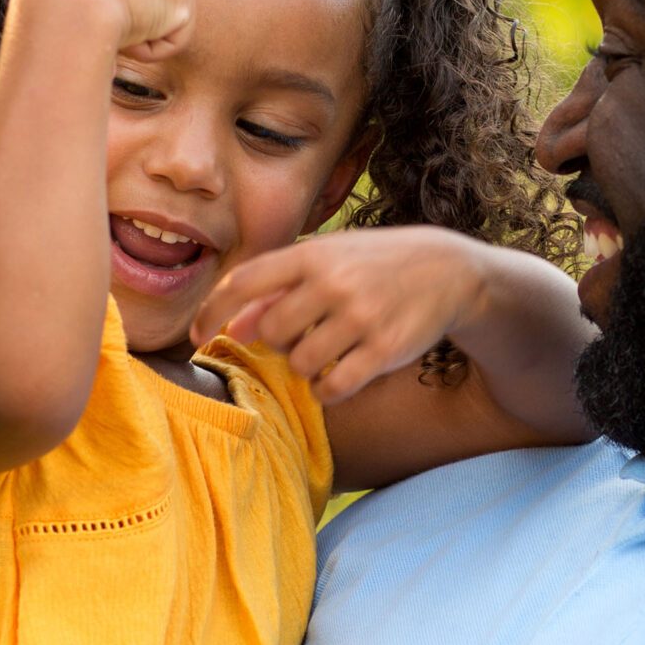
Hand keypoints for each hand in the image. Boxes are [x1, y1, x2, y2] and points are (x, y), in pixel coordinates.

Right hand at [15, 0, 195, 57]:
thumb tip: (91, 10)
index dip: (121, 2)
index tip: (100, 6)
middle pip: (157, 3)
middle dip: (135, 18)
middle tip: (105, 19)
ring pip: (159, 25)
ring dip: (135, 33)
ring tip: (110, 21)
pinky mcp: (185, 4)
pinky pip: (166, 44)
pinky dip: (145, 50)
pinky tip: (126, 34)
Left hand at [193, 226, 500, 404]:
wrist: (448, 270)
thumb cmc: (374, 265)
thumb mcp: (329, 260)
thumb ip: (279, 287)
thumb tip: (230, 325)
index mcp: (313, 255)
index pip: (243, 282)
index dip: (211, 311)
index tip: (197, 335)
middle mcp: (334, 284)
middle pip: (272, 331)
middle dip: (279, 341)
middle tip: (302, 335)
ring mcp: (360, 318)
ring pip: (300, 363)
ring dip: (304, 367)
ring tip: (326, 352)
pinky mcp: (384, 351)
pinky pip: (332, 387)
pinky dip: (326, 389)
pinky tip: (338, 375)